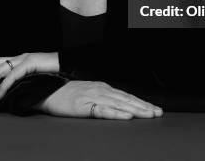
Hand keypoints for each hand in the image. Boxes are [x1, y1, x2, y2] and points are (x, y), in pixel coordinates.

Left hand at [0, 52, 58, 99]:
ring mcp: (23, 59)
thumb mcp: (31, 76)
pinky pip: (13, 76)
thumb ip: (19, 80)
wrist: (66, 63)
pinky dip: (4, 86)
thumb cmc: (50, 70)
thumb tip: (8, 92)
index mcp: (16, 59)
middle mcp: (17, 57)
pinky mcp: (29, 64)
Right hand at [35, 80, 162, 119]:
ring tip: (149, 115)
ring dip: (136, 110)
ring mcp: (93, 97)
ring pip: (120, 104)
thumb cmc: (66, 94)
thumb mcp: (87, 93)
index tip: (154, 108)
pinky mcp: (84, 106)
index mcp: (102, 87)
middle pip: (127, 99)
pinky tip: (126, 116)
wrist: (46, 90)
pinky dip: (117, 113)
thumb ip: (101, 98)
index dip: (141, 102)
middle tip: (158, 113)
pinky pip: (103, 110)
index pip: (126, 96)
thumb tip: (117, 105)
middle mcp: (101, 90)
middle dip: (144, 106)